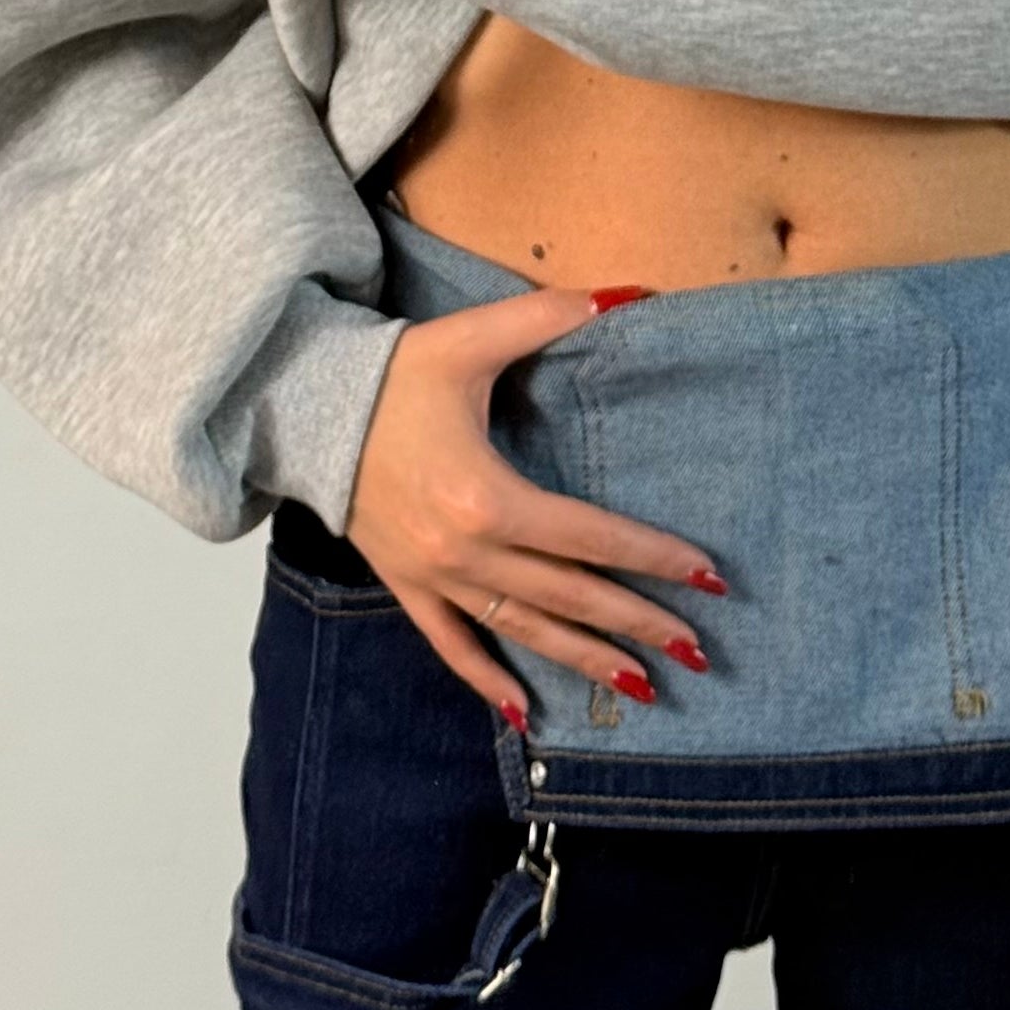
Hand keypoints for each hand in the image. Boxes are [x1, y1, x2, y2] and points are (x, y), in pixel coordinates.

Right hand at [344, 286, 726, 725]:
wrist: (302, 406)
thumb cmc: (392, 374)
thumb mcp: (472, 338)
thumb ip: (551, 317)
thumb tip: (628, 294)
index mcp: (486, 497)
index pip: (590, 538)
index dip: (652, 558)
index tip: (708, 578)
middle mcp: (463, 551)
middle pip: (568, 596)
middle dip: (637, 623)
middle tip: (698, 648)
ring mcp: (432, 577)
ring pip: (522, 631)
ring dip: (583, 661)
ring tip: (643, 685)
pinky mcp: (405, 586)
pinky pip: (452, 646)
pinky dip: (489, 681)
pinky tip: (527, 714)